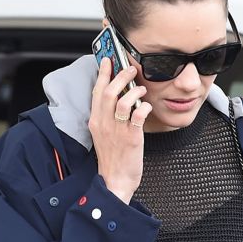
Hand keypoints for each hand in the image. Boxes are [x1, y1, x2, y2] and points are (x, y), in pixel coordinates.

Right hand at [88, 56, 152, 202]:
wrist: (115, 181)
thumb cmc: (112, 158)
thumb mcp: (103, 134)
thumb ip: (107, 116)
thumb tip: (117, 98)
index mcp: (95, 121)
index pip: (97, 91)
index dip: (103, 73)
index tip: (108, 60)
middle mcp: (104, 124)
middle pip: (108, 92)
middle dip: (121, 76)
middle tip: (131, 69)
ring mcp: (117, 131)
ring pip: (122, 101)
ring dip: (134, 90)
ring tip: (141, 89)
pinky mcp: (131, 138)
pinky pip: (138, 116)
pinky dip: (144, 106)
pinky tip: (147, 106)